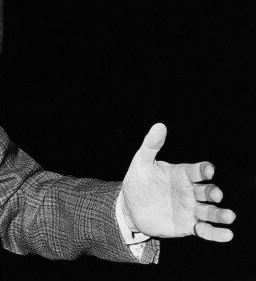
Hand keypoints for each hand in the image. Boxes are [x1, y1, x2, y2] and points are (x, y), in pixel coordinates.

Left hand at [122, 123, 235, 241]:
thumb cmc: (138, 182)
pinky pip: (205, 230)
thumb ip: (151, 145)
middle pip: (206, 191)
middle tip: (215, 194)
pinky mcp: (188, 226)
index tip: (208, 170)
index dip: (203, 170)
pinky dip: (216, 233)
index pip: (196, 170)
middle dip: (213, 192)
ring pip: (210, 211)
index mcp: (181, 174)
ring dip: (220, 214)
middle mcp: (190, 191)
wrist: (130, 208)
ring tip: (229, 216)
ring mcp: (190, 209)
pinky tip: (227, 235)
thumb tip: (159, 125)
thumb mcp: (141, 163)